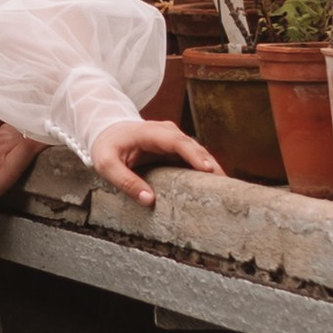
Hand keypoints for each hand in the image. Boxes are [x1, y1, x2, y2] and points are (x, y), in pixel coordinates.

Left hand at [90, 118, 222, 205]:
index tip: (209, 170)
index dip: (194, 155)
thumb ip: (126, 181)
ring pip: (199, 154)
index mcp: (150, 133)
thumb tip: (149, 200)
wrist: (107, 131)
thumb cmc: (106, 146)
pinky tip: (214, 189)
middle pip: (194, 147)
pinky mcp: (177, 151)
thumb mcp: (107, 165)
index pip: (176, 142)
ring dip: (212, 170)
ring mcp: (174, 141)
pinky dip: (205, 173)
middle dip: (211, 165)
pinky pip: (194, 160)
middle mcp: (167, 133)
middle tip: (226, 186)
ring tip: (226, 191)